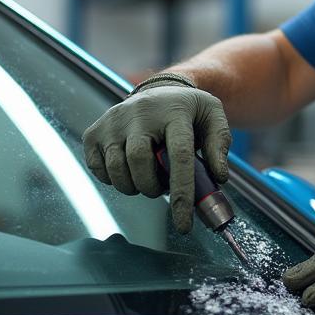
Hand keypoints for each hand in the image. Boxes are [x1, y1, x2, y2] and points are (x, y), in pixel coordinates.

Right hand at [82, 78, 230, 233]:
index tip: (184, 224)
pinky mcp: (94, 132)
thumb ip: (219, 144)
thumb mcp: (213, 117)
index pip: (178, 155)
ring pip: (117, 169)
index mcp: (174, 111)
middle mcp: (139, 113)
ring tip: (148, 178)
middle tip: (162, 187)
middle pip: (139, 162)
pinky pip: (97, 169)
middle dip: (152, 188)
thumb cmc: (188, 111)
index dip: (181, 193)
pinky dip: (113, 180)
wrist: (159, 89)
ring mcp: (113, 121)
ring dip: (134, 187)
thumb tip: (218, 178)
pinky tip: (129, 169)